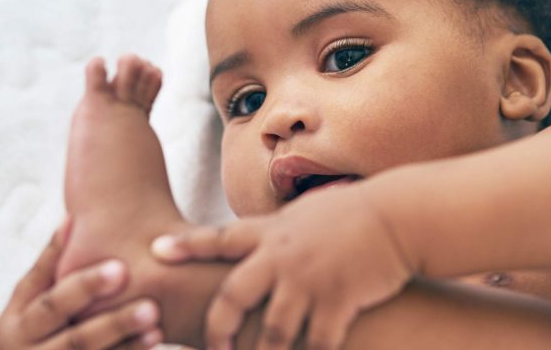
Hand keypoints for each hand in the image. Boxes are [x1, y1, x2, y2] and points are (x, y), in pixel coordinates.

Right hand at [0, 217, 162, 349]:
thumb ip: (50, 264)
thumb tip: (72, 217)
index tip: (122, 268)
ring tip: (158, 328)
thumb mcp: (28, 299)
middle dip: (114, 323)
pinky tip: (154, 346)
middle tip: (151, 306)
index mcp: (14, 327)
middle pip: (77, 340)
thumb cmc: (32, 326)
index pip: (54, 303)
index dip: (87, 286)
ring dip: (127, 346)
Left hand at [152, 184, 413, 349]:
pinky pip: (317, 342)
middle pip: (235, 295)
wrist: (394, 217)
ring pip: (272, 330)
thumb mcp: (300, 214)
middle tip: (211, 347)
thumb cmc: (346, 215)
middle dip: (217, 327)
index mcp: (271, 233)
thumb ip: (270, 232)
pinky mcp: (338, 301)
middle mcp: (283, 256)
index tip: (156, 251)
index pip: (220, 237)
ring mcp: (309, 280)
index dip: (187, 245)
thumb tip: (245, 240)